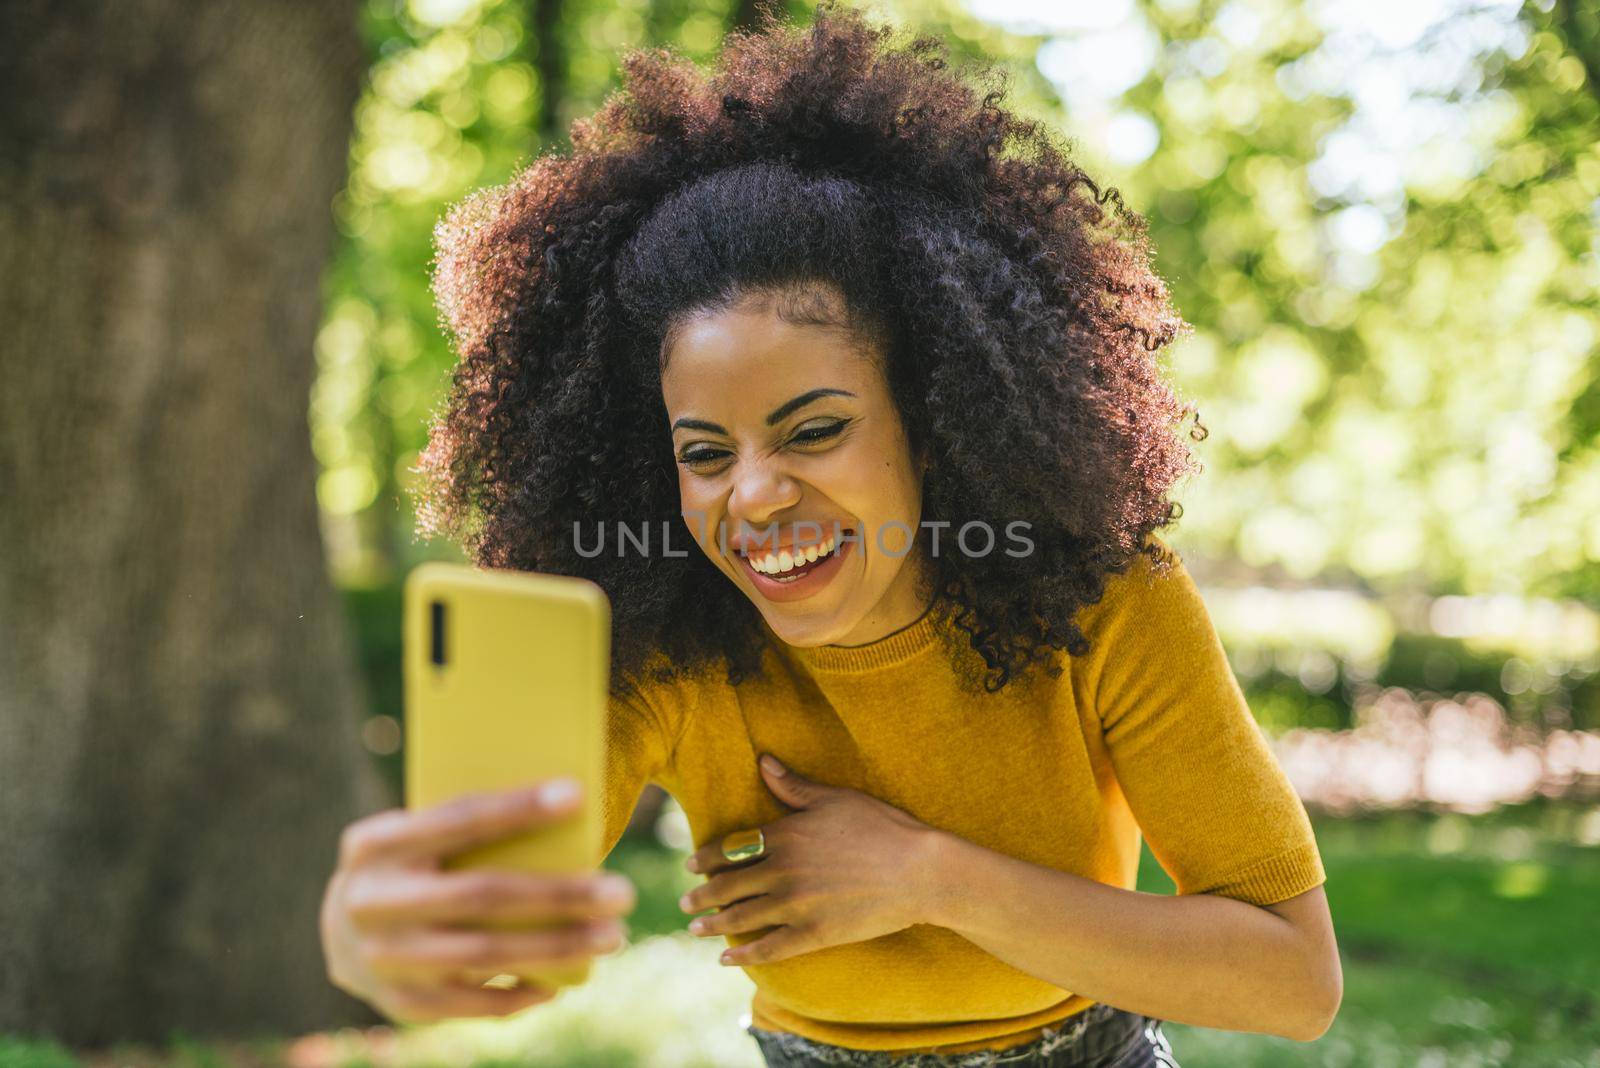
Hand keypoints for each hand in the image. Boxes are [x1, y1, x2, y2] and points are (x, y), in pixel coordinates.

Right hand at [320, 777, 636, 1024]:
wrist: (340, 932)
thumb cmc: (410, 865)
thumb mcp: (415, 835)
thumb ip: (466, 829)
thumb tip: (566, 810)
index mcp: (377, 844)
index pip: (458, 820)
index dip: (517, 809)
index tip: (577, 795)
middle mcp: (373, 901)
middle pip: (482, 896)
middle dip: (560, 895)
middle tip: (622, 892)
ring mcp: (384, 959)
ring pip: (486, 956)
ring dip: (559, 947)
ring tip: (612, 936)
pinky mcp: (400, 1004)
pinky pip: (475, 1004)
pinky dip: (524, 992)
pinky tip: (565, 979)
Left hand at [676, 753, 945, 965]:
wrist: (920, 872)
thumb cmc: (881, 827)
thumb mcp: (835, 798)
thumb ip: (793, 786)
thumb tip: (762, 761)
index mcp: (785, 835)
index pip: (731, 848)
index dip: (707, 859)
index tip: (692, 866)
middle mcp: (782, 871)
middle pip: (729, 885)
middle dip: (702, 895)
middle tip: (686, 901)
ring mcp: (796, 906)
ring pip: (742, 918)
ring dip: (714, 924)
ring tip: (695, 928)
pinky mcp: (814, 934)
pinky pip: (769, 948)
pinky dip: (744, 955)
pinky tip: (727, 959)